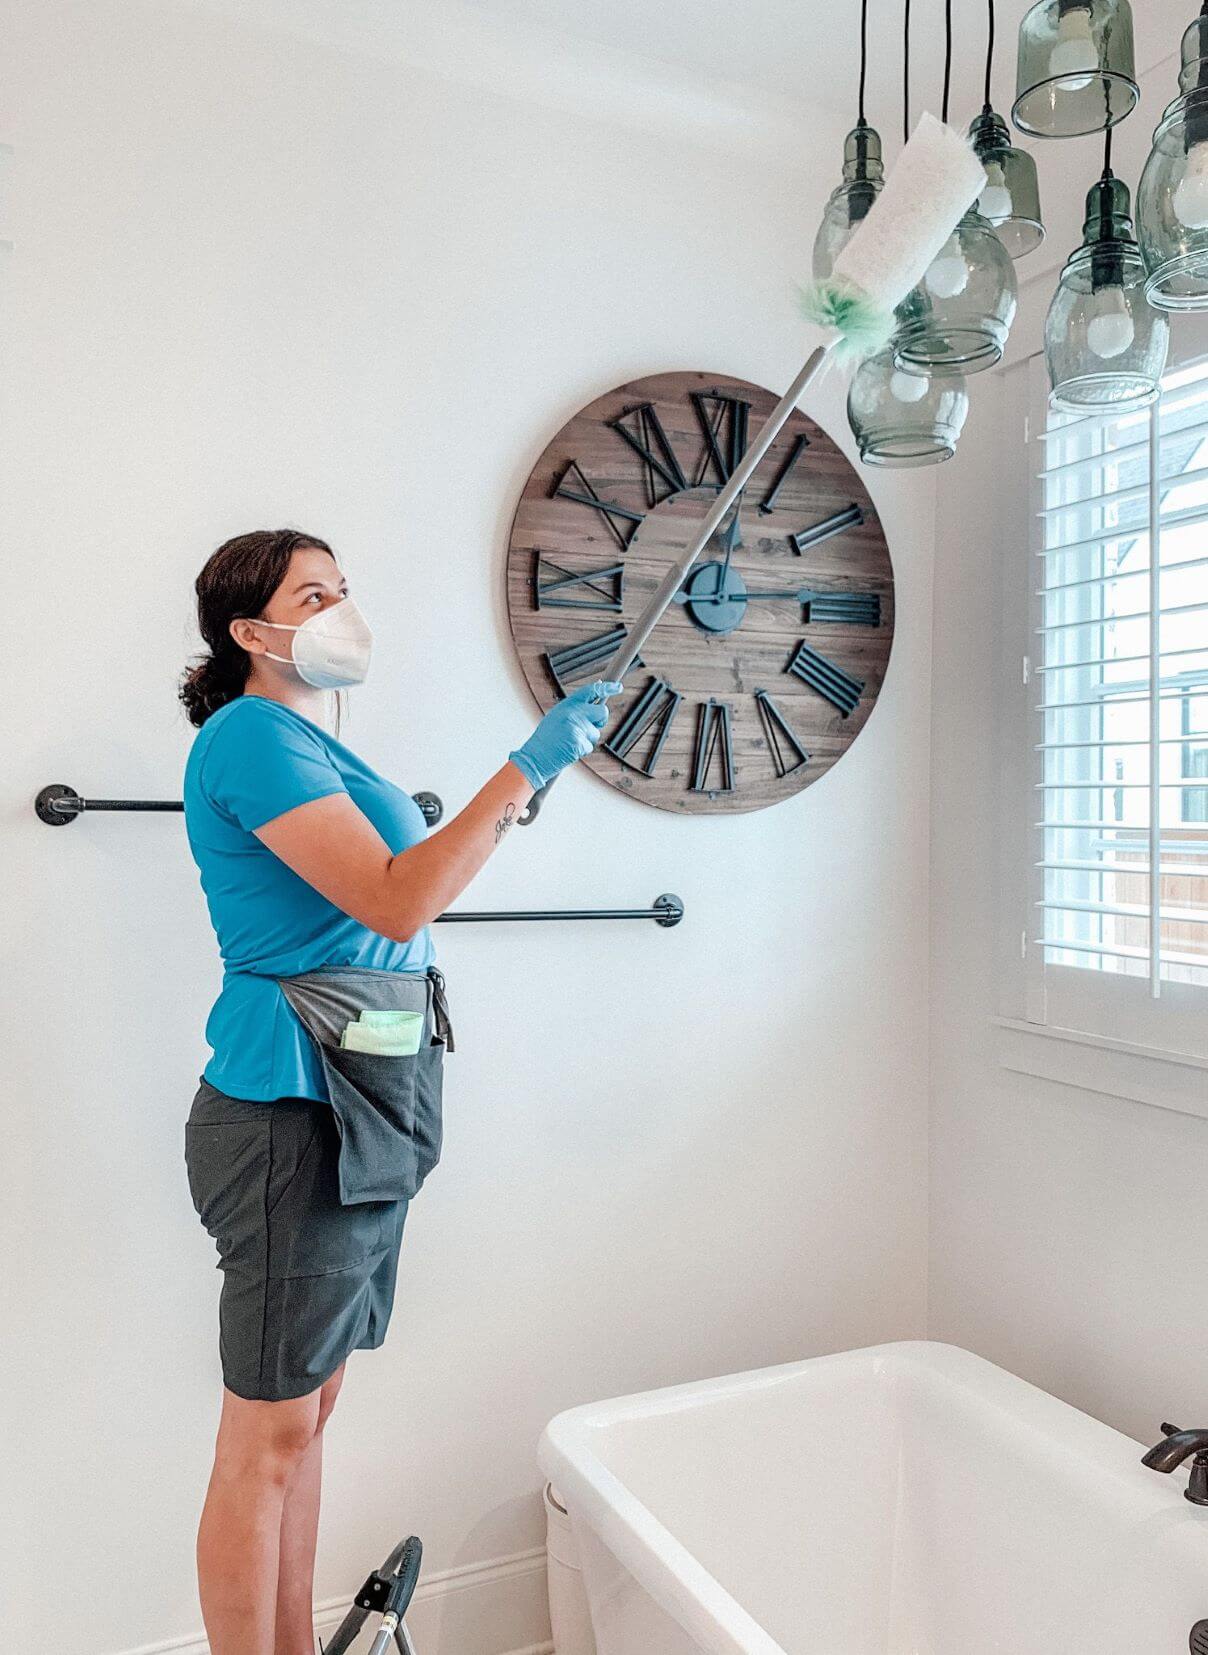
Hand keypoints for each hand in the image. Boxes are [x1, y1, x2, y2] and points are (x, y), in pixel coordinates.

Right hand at [508, 679, 623, 790]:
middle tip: (590, 727)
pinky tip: (569, 749)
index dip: (607, 688)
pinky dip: (582, 750)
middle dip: (601, 720)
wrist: (536, 756)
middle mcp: (573, 713)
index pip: (591, 691)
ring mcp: (577, 728)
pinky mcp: (580, 743)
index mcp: (567, 704)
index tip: (618, 687)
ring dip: (588, 739)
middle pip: (602, 712)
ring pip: (596, 733)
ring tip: (570, 741)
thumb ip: (575, 708)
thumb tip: (596, 699)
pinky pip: (590, 746)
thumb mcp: (558, 716)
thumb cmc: (547, 738)